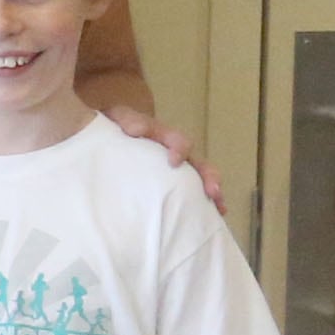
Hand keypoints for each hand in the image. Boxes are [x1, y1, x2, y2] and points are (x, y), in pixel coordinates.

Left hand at [100, 102, 223, 212]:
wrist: (114, 131)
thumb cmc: (119, 125)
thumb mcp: (121, 118)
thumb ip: (130, 121)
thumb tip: (136, 130)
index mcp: (166, 138)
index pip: (180, 141)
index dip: (180, 149)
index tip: (174, 162)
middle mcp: (177, 153)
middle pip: (199, 164)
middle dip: (209, 177)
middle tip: (214, 192)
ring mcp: (177, 169)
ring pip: (200, 180)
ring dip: (212, 193)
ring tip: (220, 209)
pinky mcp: (172, 182)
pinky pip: (190, 192)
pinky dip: (201, 203)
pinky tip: (209, 216)